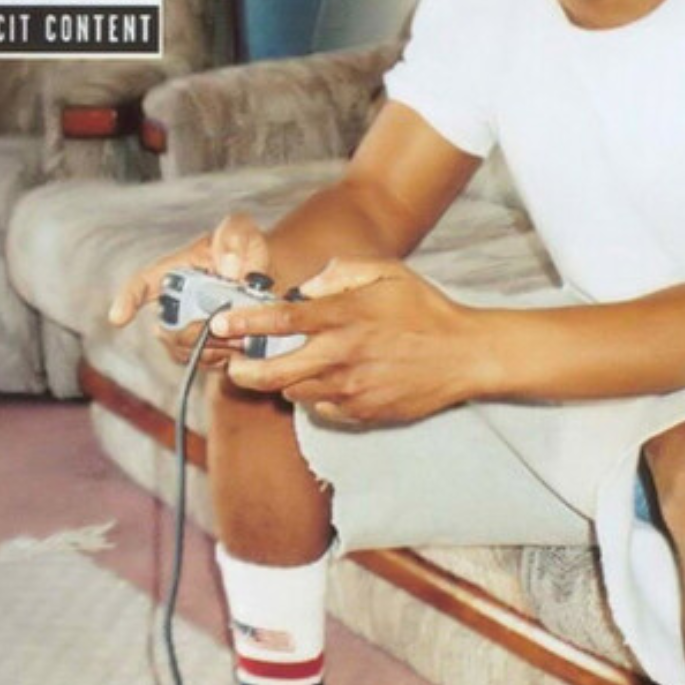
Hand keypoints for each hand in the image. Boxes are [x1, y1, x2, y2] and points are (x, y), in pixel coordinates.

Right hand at [108, 213, 271, 368]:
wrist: (264, 273)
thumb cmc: (245, 247)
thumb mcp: (242, 232)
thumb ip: (234, 240)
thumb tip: (230, 270)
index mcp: (175, 271)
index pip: (142, 284)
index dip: (127, 300)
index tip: (118, 318)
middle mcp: (175, 303)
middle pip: (167, 329)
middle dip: (195, 331)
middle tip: (226, 322)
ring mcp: (188, 328)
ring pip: (187, 349)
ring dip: (215, 344)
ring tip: (242, 328)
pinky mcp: (206, 348)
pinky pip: (206, 362)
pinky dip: (226, 355)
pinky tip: (243, 341)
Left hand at [213, 258, 486, 423]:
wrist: (464, 355)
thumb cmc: (425, 309)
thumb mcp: (388, 272)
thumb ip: (341, 272)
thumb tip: (306, 287)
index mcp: (344, 316)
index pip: (280, 319)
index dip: (244, 323)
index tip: (220, 324)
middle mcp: (341, 356)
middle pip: (272, 372)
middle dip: (243, 371)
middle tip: (235, 366)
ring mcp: (350, 389)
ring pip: (295, 393)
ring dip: (285, 382)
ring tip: (292, 369)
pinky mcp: (361, 412)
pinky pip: (323, 409)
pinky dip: (318, 397)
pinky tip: (333, 381)